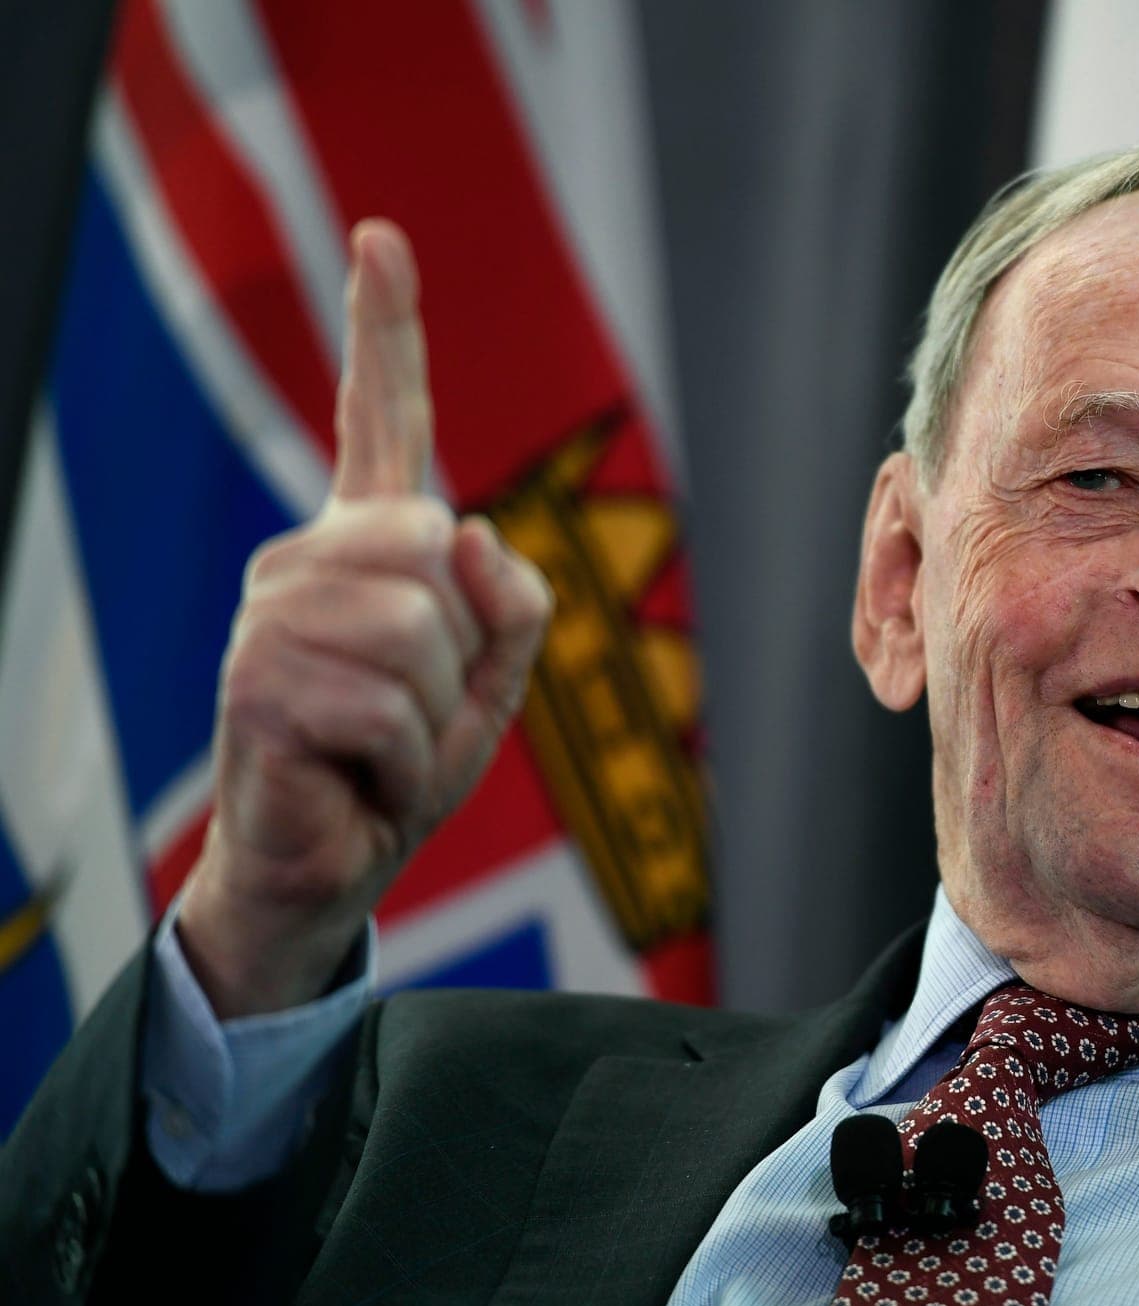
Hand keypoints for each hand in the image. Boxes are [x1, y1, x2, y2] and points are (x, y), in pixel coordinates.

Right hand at [175, 220, 551, 1018]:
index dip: (385, 331)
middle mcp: (309, 561)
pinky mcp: (255, 685)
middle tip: (416, 709)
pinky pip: (389, 704)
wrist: (332, 863)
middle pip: (434, 550)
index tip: (381, 238)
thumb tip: (469, 532)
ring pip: (418, 630)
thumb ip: (512, 604)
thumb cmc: (404, 765)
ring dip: (435, 716)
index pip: (382, 423)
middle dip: (462, 653)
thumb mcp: (494, 682)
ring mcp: (271, 618)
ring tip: (385, 745)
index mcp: (369, 547)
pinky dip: (407, 762)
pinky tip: (364, 777)